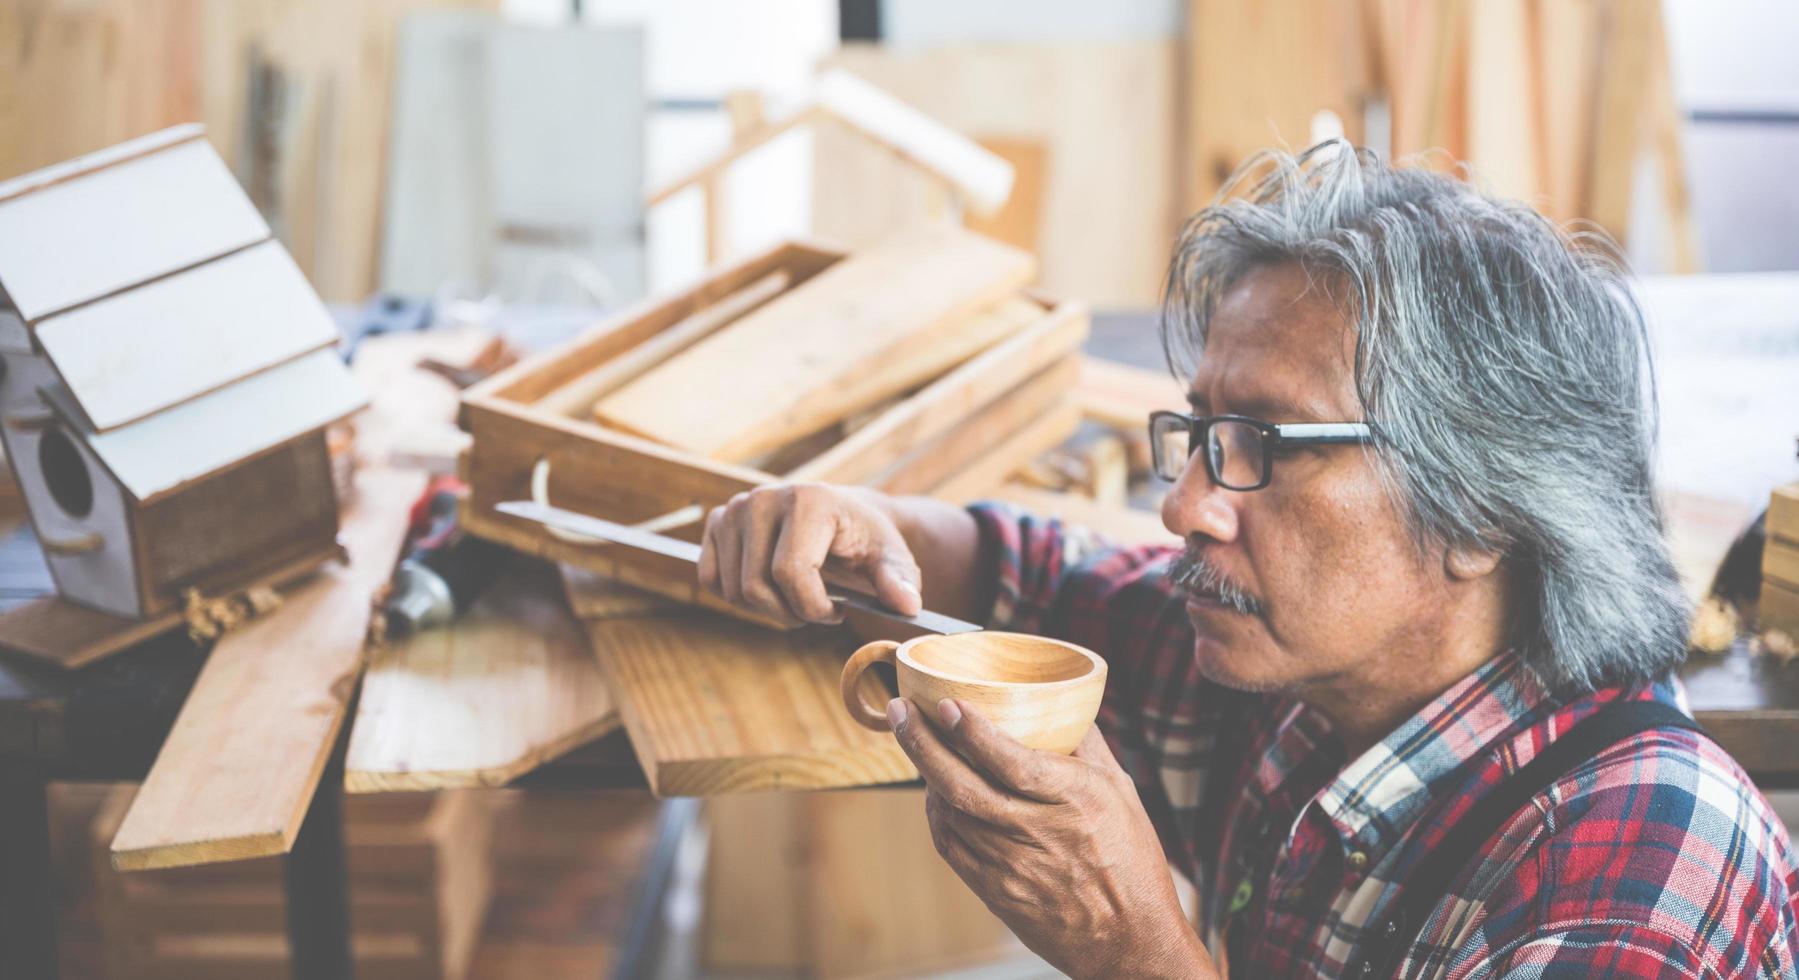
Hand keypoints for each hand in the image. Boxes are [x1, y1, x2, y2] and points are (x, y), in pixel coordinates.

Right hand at [697, 483, 922, 626]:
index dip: (813, 608)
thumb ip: (899, 581)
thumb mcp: (892, 559)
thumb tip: (908, 606)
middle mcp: (764, 498)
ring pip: (733, 590)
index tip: (837, 613)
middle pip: (755, 586)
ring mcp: (735, 508)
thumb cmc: (867, 541)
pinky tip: (769, 588)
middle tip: (816, 610)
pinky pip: (710, 580)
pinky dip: (738, 597)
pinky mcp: (717, 521)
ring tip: (796, 596)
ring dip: (766, 608)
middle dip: (789, 613)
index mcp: (809, 500)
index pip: (790, 573)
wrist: (842, 517)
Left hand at [891, 698, 1216, 979]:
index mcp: (1075, 800)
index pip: (1012, 761)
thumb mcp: (1121, 791)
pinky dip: (936, 814)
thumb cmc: (1131, 859)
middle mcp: (1040, 833)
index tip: (946, 704)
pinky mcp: (997, 893)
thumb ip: (1084, 744)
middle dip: (923, 744)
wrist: (1130, 939)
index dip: (973, 732)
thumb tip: (1053, 698)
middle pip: (964, 786)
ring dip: (925, 773)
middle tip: (900, 710)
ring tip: (914, 739)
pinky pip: (951, 846)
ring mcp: (1014, 867)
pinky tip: (933, 791)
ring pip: (951, 814)